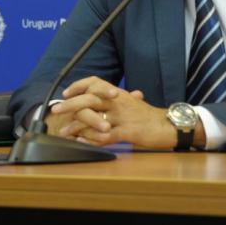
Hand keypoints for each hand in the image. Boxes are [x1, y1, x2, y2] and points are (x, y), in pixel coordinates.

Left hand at [50, 76, 179, 148]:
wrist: (169, 125)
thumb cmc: (149, 116)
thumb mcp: (132, 103)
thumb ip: (117, 99)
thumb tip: (104, 97)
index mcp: (118, 94)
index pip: (94, 82)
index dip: (78, 86)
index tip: (65, 93)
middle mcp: (118, 102)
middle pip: (89, 99)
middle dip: (70, 105)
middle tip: (56, 111)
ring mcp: (122, 116)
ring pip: (94, 117)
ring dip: (76, 126)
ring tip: (64, 132)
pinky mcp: (128, 131)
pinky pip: (106, 135)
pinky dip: (92, 139)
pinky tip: (81, 142)